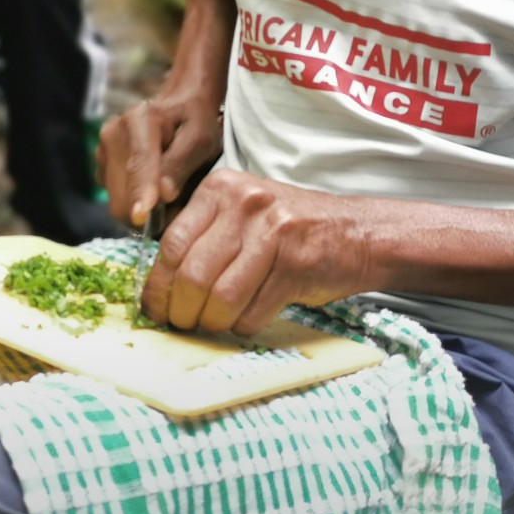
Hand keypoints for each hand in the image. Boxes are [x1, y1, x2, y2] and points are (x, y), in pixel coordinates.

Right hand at [99, 88, 224, 228]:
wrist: (177, 105)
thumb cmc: (194, 122)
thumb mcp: (201, 138)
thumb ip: (182, 164)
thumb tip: (164, 194)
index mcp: (140, 120)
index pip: (139, 162)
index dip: (140, 191)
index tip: (143, 215)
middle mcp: (113, 133)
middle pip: (121, 191)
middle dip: (146, 211)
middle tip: (175, 211)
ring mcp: (102, 151)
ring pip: (116, 201)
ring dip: (140, 209)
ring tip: (166, 195)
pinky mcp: (101, 166)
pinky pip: (115, 198)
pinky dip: (134, 202)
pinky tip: (151, 188)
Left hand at [140, 168, 377, 337]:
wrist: (358, 233)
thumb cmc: (292, 230)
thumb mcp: (242, 215)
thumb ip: (203, 238)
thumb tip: (160, 287)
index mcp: (221, 188)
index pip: (171, 245)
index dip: (157, 287)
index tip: (155, 310)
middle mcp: (244, 203)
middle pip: (192, 275)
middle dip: (182, 312)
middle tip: (184, 325)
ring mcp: (272, 231)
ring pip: (220, 298)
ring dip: (214, 322)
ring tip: (218, 324)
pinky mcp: (295, 263)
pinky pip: (252, 311)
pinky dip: (245, 325)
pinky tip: (251, 317)